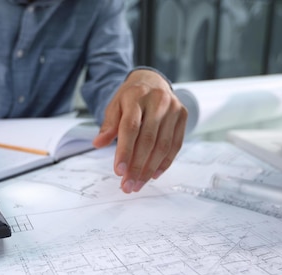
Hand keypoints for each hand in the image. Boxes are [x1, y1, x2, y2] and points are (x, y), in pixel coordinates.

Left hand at [93, 69, 186, 192]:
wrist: (152, 81)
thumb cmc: (131, 98)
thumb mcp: (115, 106)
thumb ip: (108, 125)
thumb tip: (98, 143)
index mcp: (136, 96)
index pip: (130, 128)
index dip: (125, 151)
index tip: (119, 172)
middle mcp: (158, 101)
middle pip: (148, 140)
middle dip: (137, 167)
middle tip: (128, 186)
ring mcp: (173, 108)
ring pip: (163, 145)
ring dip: (150, 169)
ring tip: (138, 184)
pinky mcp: (183, 116)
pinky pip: (175, 145)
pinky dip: (164, 163)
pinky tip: (153, 175)